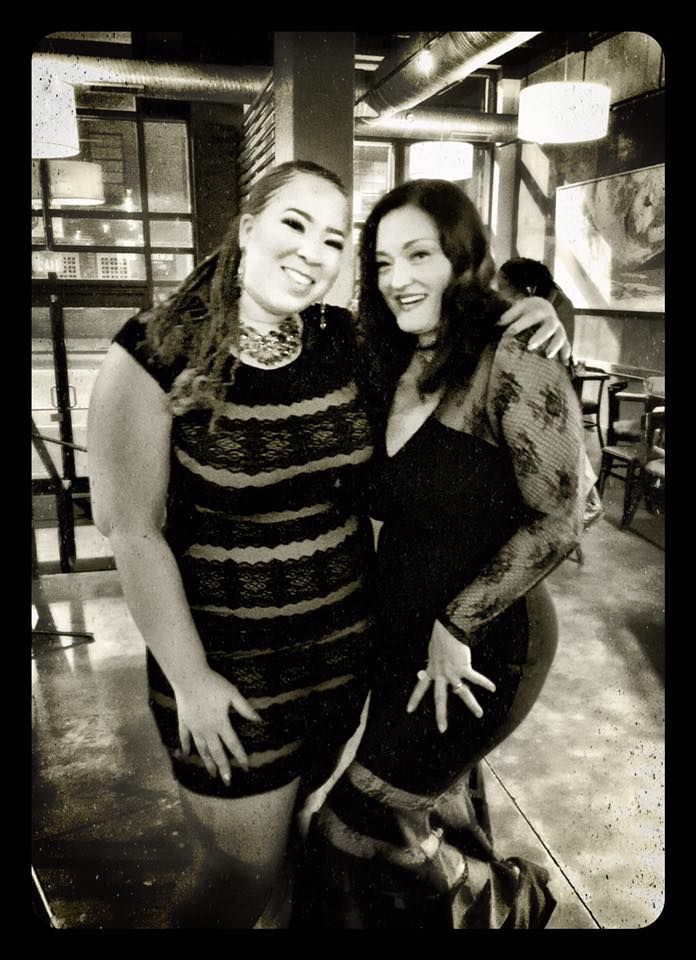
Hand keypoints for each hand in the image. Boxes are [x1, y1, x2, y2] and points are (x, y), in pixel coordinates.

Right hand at [173, 667, 261, 783]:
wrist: (189, 677)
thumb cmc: (213, 684)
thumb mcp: (233, 694)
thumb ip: (245, 708)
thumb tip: (259, 720)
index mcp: (221, 723)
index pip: (233, 744)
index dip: (240, 757)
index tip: (246, 767)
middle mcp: (207, 729)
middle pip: (217, 752)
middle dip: (223, 767)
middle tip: (227, 781)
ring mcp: (194, 727)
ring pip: (201, 749)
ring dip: (207, 762)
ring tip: (212, 773)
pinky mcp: (184, 721)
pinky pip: (184, 737)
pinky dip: (186, 746)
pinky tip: (186, 755)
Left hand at [406, 620, 495, 732]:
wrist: (447, 628)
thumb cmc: (441, 636)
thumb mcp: (433, 651)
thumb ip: (435, 661)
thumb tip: (438, 665)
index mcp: (432, 669)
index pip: (420, 687)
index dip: (414, 699)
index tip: (409, 710)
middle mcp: (441, 674)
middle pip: (439, 698)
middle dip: (440, 715)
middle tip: (442, 730)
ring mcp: (452, 672)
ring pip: (462, 693)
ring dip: (472, 704)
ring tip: (479, 714)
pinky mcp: (463, 667)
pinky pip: (475, 678)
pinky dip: (485, 682)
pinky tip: (493, 688)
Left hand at [497, 296, 570, 363]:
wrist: (544, 307)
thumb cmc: (528, 311)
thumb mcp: (519, 308)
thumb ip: (509, 315)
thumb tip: (498, 323)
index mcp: (540, 311)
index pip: (531, 317)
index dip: (520, 325)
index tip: (508, 333)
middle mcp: (552, 320)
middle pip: (549, 328)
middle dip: (540, 337)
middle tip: (529, 347)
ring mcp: (559, 330)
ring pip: (560, 337)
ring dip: (554, 346)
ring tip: (547, 355)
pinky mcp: (563, 338)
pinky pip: (567, 346)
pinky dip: (566, 354)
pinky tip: (564, 363)